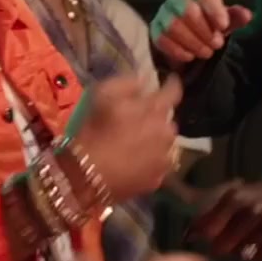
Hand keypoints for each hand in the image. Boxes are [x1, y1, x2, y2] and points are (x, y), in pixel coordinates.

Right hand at [67, 75, 181, 202]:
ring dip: (155, 139)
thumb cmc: (94, 130)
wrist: (88, 176)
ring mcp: (164, 159)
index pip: (173, 91)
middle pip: (168, 119)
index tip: (169, 80)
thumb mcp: (103, 94)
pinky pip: (158, 164)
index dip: (171, 84)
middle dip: (157, 116)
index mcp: (156, 110)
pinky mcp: (158, 179)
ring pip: (165, 143)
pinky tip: (134, 162)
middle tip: (139, 118)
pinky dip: (150, 160)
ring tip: (136, 143)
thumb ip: (128, 84)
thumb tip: (142, 83)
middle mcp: (167, 133)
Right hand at [150, 0, 252, 65]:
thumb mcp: (226, 22)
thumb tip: (247, 16)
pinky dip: (178, 50)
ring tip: (206, 53)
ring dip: (193, 42)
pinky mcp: (154, 30)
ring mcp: (163, 13)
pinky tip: (190, 57)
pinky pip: (162, 39)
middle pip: (186, 9)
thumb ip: (236, 17)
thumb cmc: (210, 26)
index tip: (224, 26)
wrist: (190, 40)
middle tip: (217, 44)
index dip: (214, 8)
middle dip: (203, 30)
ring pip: (173, 25)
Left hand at [188, 179, 261, 260]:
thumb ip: (208, 214)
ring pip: (241, 255)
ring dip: (238, 253)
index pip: (209, 229)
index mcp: (236, 198)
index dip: (203, 237)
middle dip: (220, 247)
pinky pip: (260, 260)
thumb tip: (187, 236)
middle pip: (223, 246)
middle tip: (224, 244)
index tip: (205, 237)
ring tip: (241, 244)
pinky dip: (255, 259)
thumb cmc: (256, 197)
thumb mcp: (232, 197)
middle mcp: (253, 211)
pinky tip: (255, 248)